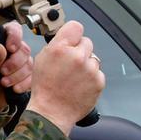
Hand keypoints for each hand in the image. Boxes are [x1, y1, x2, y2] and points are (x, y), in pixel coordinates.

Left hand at [0, 22, 33, 111]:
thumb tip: (0, 46)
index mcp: (0, 43)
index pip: (13, 29)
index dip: (15, 36)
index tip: (10, 48)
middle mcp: (14, 51)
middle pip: (24, 49)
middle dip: (14, 64)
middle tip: (2, 72)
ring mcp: (23, 63)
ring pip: (29, 64)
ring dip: (16, 76)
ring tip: (4, 82)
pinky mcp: (29, 75)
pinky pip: (32, 77)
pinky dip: (22, 84)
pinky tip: (13, 88)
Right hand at [27, 21, 104, 135]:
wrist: (52, 112)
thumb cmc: (45, 88)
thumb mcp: (42, 60)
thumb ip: (57, 45)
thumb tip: (68, 37)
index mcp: (60, 49)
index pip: (76, 27)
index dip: (73, 34)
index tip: (71, 40)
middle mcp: (77, 57)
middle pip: (86, 42)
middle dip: (79, 51)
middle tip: (69, 64)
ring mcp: (90, 69)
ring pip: (93, 58)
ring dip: (86, 65)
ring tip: (73, 77)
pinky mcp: (98, 81)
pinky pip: (98, 72)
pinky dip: (91, 77)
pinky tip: (79, 85)